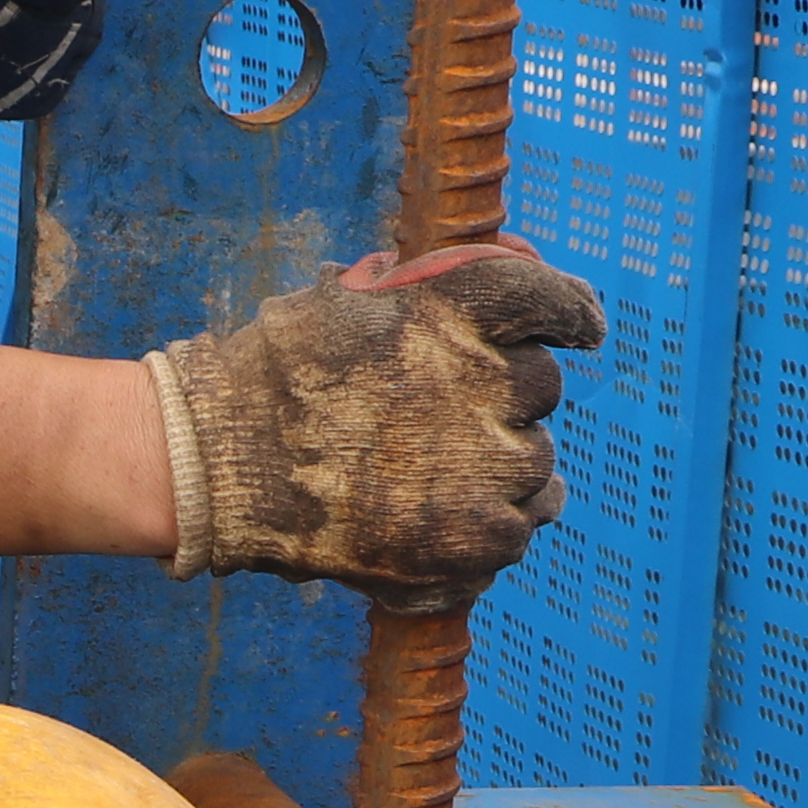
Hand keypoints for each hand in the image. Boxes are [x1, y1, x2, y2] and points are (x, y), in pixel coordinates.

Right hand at [143, 244, 601, 607]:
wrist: (222, 464)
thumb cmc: (275, 375)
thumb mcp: (348, 298)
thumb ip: (428, 289)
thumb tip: (505, 272)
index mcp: (460, 308)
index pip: (554, 300)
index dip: (574, 314)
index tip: (585, 329)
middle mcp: (490, 380)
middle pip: (540, 387)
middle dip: (502, 400)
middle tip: (439, 421)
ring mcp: (492, 463)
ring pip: (536, 462)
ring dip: (499, 466)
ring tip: (431, 478)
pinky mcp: (482, 535)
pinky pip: (524, 525)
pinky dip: (492, 524)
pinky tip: (443, 522)